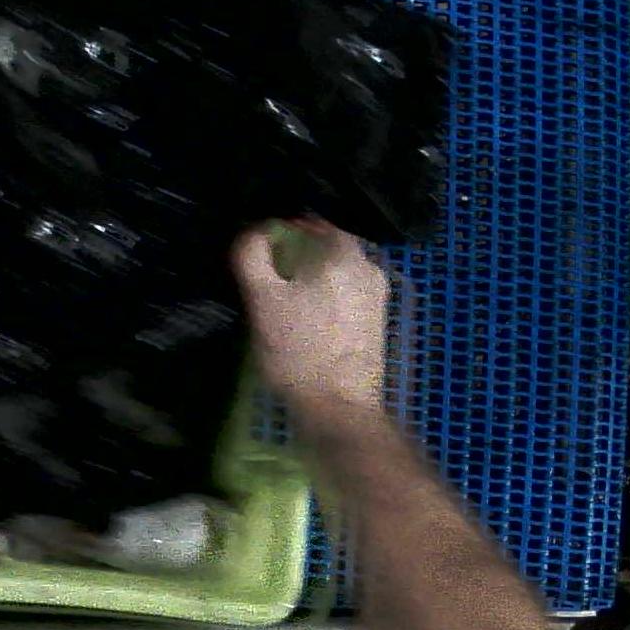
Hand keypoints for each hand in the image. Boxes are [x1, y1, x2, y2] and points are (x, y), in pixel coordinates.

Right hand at [230, 220, 387, 429]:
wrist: (339, 409)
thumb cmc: (297, 352)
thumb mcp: (261, 299)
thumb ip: (252, 255)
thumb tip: (257, 231)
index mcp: (343, 254)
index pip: (312, 221)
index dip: (284, 230)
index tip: (263, 252)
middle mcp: (369, 267)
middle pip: (327, 245)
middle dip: (298, 255)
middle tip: (271, 279)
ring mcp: (377, 296)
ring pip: (337, 271)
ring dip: (312, 277)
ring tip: (287, 302)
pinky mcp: (377, 321)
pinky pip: (347, 293)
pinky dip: (327, 296)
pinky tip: (309, 321)